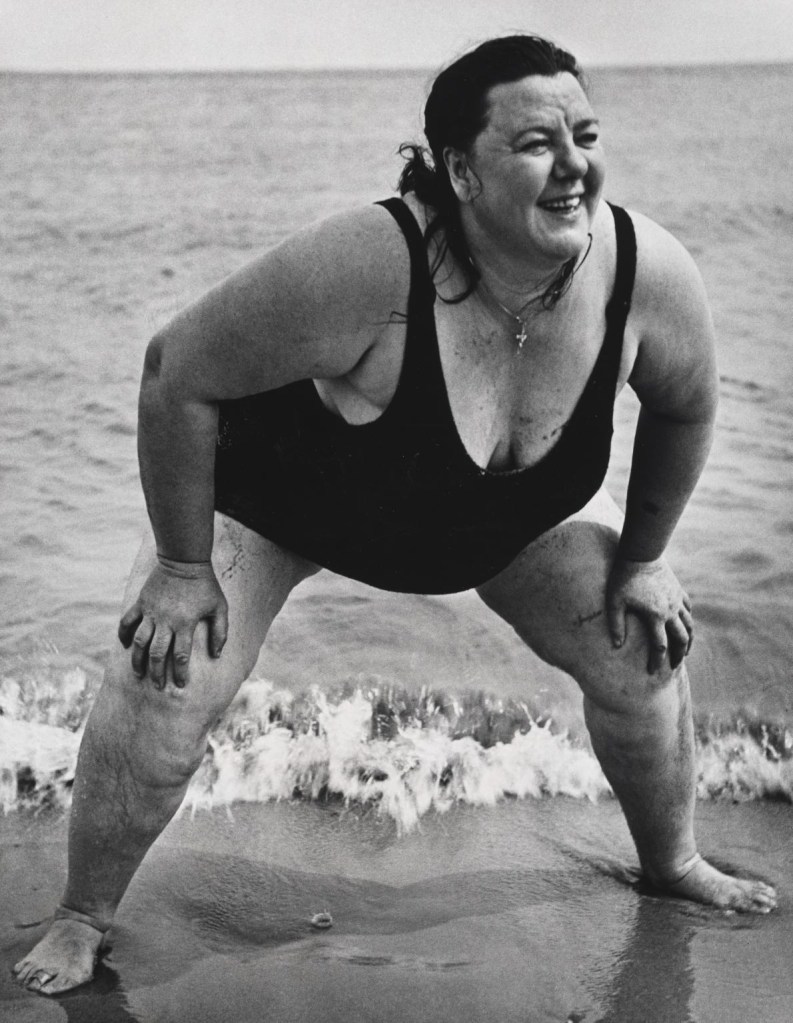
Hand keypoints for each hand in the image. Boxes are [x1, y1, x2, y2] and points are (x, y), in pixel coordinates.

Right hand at [118, 558, 227, 688]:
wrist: (184, 561)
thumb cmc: (205, 586)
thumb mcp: (220, 607)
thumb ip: (220, 632)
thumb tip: (217, 655)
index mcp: (185, 623)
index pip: (180, 655)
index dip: (179, 673)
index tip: (180, 685)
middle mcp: (166, 620)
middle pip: (157, 653)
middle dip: (156, 673)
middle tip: (158, 686)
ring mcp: (151, 612)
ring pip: (139, 642)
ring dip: (137, 660)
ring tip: (138, 674)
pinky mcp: (141, 603)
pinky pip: (127, 622)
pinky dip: (124, 635)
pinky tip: (126, 646)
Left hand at [606, 556, 692, 673]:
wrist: (640, 554)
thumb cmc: (624, 578)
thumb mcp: (615, 602)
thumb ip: (616, 625)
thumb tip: (617, 646)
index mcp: (655, 616)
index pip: (659, 647)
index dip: (656, 662)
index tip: (652, 672)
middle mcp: (670, 611)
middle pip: (680, 639)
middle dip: (678, 655)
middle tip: (674, 665)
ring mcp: (677, 600)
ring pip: (689, 625)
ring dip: (688, 640)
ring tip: (685, 650)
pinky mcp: (678, 590)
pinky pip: (688, 608)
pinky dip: (688, 619)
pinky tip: (685, 624)